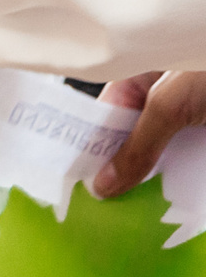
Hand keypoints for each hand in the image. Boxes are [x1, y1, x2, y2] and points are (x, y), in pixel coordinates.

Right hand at [95, 71, 205, 197]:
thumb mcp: (171, 104)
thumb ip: (136, 145)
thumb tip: (102, 186)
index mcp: (148, 69)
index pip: (110, 111)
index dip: (95, 145)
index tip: (83, 182)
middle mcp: (170, 90)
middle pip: (138, 134)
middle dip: (127, 166)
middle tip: (110, 202)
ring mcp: (196, 111)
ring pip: (168, 148)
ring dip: (158, 176)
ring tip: (139, 207)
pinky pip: (193, 157)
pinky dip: (187, 176)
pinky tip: (176, 196)